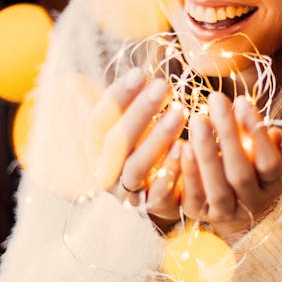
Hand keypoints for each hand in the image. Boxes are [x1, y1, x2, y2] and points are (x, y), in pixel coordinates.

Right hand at [89, 69, 185, 225]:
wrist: (161, 192)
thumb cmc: (147, 146)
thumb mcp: (136, 123)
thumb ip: (135, 104)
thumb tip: (141, 72)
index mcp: (96, 147)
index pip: (100, 120)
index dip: (118, 96)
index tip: (140, 72)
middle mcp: (105, 171)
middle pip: (117, 141)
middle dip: (140, 112)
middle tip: (164, 86)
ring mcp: (126, 192)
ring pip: (136, 167)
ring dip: (157, 139)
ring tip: (180, 112)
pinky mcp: (150, 209)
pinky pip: (157, 195)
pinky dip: (170, 173)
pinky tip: (184, 148)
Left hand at [180, 92, 281, 238]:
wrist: (237, 206)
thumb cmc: (254, 166)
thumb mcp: (272, 153)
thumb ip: (276, 142)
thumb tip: (274, 132)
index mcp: (272, 185)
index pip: (269, 162)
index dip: (257, 134)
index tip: (242, 101)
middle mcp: (252, 203)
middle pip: (240, 174)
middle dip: (228, 135)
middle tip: (216, 99)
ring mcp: (225, 213)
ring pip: (216, 189)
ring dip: (206, 152)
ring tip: (198, 119)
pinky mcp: (198, 214)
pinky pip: (192, 196)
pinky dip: (188, 171)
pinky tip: (182, 145)